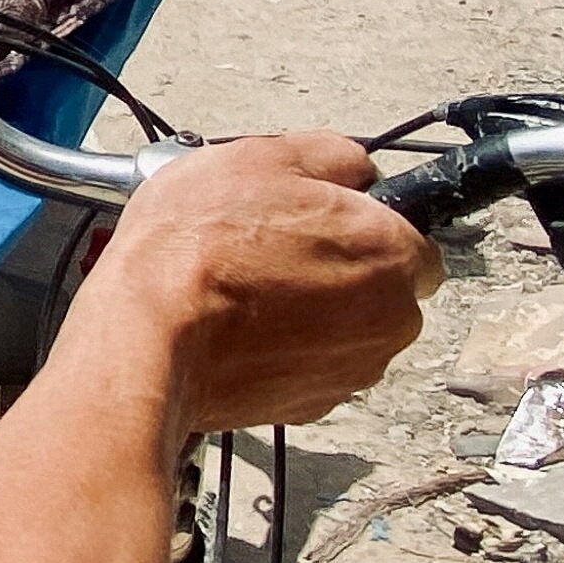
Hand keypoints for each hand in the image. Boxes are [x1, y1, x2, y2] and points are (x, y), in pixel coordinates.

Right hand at [78, 133, 440, 434]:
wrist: (149, 333)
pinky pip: (311, 368)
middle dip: (342, 274)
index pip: (415, 241)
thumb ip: (332, 155)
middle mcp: (390, 320)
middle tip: (275, 251)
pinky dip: (286, 353)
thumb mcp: (263, 156)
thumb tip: (354, 169)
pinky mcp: (311, 407)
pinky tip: (238, 330)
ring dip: (313, 315)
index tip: (323, 223)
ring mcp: (352, 371)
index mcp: (392, 253)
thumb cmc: (201, 244)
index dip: (366, 228)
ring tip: (247, 291)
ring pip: (348, 333)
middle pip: (384, 291)